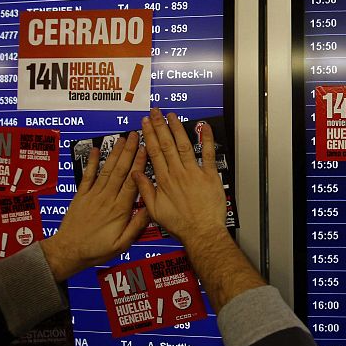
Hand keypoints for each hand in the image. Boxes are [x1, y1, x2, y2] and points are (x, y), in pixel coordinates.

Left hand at [42, 132, 149, 281]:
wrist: (68, 252)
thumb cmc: (97, 250)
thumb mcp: (122, 244)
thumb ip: (136, 225)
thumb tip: (150, 208)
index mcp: (120, 210)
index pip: (132, 182)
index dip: (140, 164)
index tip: (146, 150)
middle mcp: (107, 198)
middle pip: (120, 171)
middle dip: (129, 152)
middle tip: (135, 136)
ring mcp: (93, 195)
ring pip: (107, 170)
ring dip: (115, 153)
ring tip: (122, 138)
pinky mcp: (81, 196)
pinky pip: (88, 176)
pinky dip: (92, 162)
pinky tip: (96, 150)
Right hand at [132, 108, 226, 244]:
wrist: (201, 232)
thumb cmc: (180, 224)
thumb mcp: (155, 210)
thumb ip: (145, 190)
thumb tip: (135, 174)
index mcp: (164, 180)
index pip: (154, 152)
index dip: (149, 136)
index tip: (145, 124)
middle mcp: (177, 173)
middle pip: (166, 144)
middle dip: (160, 126)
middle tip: (155, 113)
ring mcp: (194, 173)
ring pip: (183, 145)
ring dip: (177, 129)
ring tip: (171, 116)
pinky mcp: (209, 175)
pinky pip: (208, 154)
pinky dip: (207, 139)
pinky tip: (204, 127)